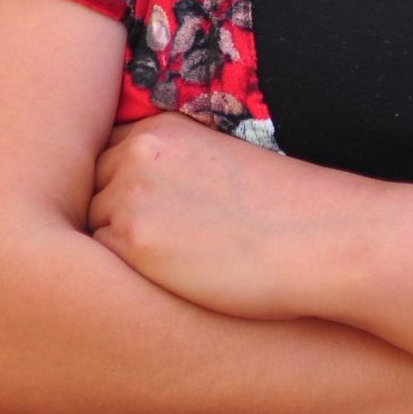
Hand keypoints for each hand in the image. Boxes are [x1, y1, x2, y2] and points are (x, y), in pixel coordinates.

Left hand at [86, 112, 371, 318]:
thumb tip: (132, 211)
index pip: (105, 160)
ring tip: (169, 271)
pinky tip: (165, 287)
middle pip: (88, 193)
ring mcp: (129, 193)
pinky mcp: (131, 239)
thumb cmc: (285, 216)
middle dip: (110, 222)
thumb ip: (170, 173)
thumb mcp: (220, 168)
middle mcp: (138, 150)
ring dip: (113, 253)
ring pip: (89, 229)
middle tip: (160, 252)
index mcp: (164, 127)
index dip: (120, 195)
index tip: (154, 221)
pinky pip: (94, 265)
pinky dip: (119, 281)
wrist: (324, 241)